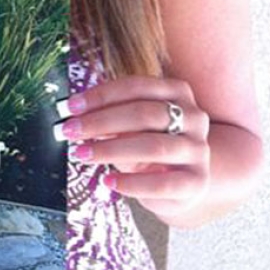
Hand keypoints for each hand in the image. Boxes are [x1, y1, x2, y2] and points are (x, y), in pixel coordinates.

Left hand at [58, 76, 210, 217]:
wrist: (186, 179)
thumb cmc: (150, 142)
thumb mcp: (133, 123)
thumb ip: (110, 114)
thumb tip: (73, 113)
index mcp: (177, 91)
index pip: (136, 86)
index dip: (101, 96)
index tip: (72, 106)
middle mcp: (194, 117)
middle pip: (145, 114)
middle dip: (102, 122)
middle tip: (71, 130)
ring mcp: (199, 150)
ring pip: (154, 146)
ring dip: (111, 150)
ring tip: (83, 154)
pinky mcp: (197, 182)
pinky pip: (163, 184)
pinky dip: (132, 183)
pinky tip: (109, 182)